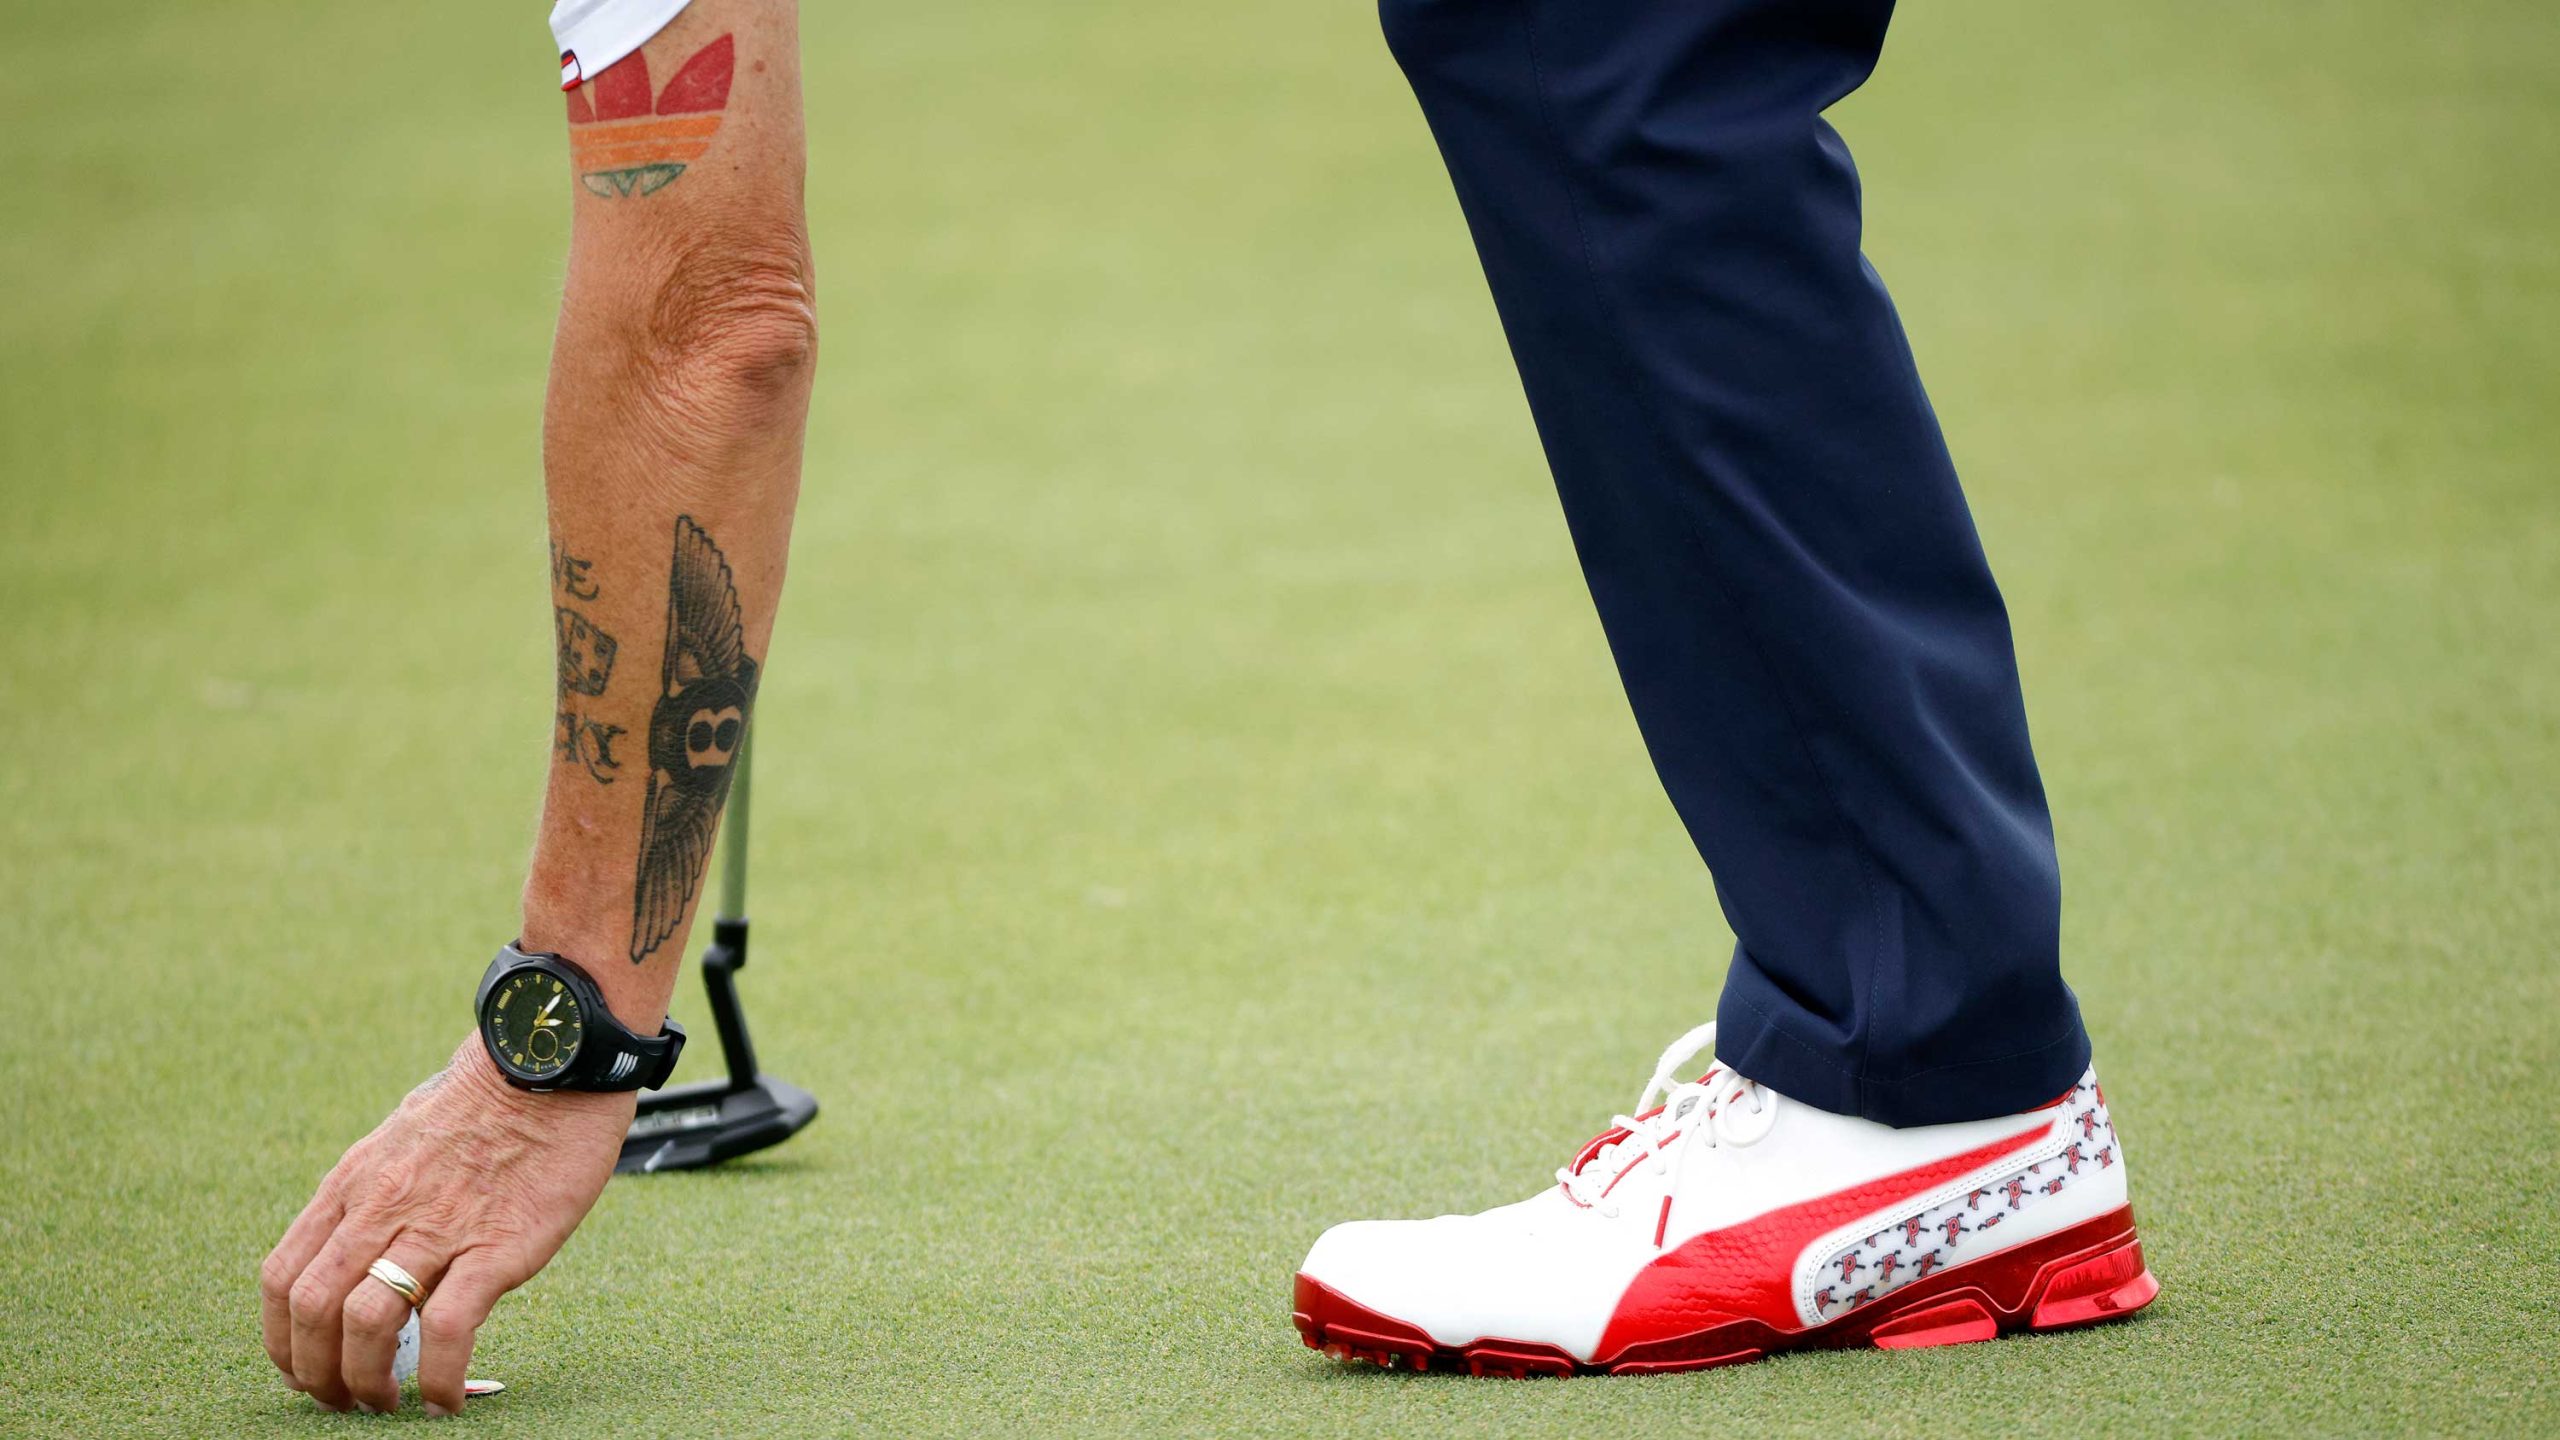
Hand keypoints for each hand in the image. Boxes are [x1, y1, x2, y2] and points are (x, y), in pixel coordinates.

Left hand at [259, 1037, 633, 1414]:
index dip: (282, 1340)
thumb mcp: (405, 1138)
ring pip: (367, 1324)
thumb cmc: (490, 1097)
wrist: (553, 1061)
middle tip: (346, 1402)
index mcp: (355, 1184)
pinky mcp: (498, 1245)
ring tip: (390, 1403)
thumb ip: (381, 1193)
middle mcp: (383, 1207)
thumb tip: (372, 1247)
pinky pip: (446, 1328)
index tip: (305, 1371)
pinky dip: (437, 1377)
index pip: (283, 1276)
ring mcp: (439, 1227)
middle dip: (318, 1373)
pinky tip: (445, 1398)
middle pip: (312, 1310)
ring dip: (368, 1382)